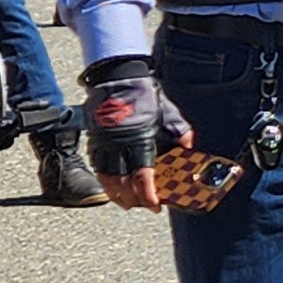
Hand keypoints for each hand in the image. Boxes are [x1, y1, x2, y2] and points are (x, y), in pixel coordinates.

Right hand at [81, 56, 185, 210]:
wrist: (117, 76)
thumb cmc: (144, 94)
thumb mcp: (168, 110)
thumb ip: (179, 130)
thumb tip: (188, 146)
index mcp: (139, 139)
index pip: (142, 175)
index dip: (147, 194)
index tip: (154, 205)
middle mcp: (118, 144)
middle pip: (122, 182)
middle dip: (132, 199)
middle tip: (143, 206)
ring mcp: (103, 142)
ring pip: (106, 177)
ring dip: (115, 194)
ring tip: (126, 203)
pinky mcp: (94, 138)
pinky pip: (97, 165)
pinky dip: (104, 179)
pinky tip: (111, 186)